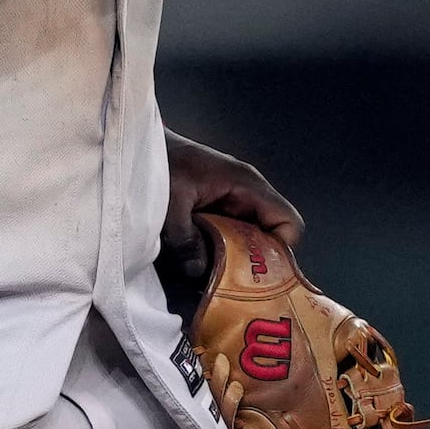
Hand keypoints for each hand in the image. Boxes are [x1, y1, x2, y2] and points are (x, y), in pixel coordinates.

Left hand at [163, 133, 305, 280]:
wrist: (142, 144)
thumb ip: (185, 238)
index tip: (259, 274)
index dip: (280, 250)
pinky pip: (232, 234)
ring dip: (236, 258)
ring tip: (215, 275)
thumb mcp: (170, 203)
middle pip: (270, 236)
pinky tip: (203, 260)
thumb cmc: (162, 161)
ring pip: (251, 238)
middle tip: (233, 284)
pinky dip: (223, 250)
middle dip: (256, 262)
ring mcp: (233, 200)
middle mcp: (247, 193)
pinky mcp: (218, 208)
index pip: (287, 220)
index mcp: (246, 184)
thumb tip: (199, 271)